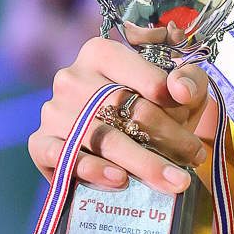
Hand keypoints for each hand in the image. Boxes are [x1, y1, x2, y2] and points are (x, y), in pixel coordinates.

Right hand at [28, 34, 216, 194]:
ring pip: (102, 137)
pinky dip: (93, 170)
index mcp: (101, 52)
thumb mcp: (180, 90)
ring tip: (173, 180)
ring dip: (142, 162)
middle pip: (123, 108)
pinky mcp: (40, 143)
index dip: (173, 100)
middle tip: (193, 158)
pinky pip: (65, 157)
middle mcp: (72, 77)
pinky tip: (120, 180)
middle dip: (165, 137)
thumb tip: (180, 88)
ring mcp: (53, 110)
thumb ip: (189, 79)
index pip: (144, 77)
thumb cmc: (156, 110)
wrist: (123, 145)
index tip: (194, 120)